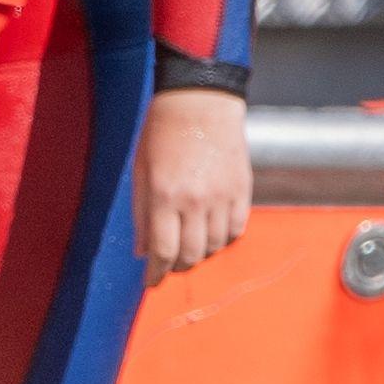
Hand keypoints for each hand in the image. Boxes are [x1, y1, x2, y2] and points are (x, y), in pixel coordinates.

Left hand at [136, 85, 250, 275]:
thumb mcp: (141, 170)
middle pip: (191, 255)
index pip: (162, 250)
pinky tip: (212, 234)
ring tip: (189, 247)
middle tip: (169, 266)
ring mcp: (222, 196)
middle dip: (177, 267)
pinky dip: (224, 239)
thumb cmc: (162, 132)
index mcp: (165, 195)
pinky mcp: (242, 189)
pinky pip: (236, 229)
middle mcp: (195, 200)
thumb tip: (142, 252)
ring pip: (216, 246)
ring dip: (201, 254)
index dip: (156, 273)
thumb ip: (141, 213)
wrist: (200, 101)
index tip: (151, 282)